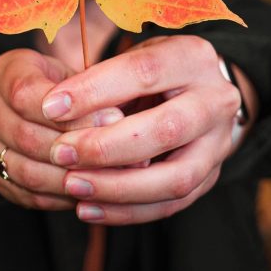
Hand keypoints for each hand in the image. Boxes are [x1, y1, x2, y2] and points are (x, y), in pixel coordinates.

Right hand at [0, 48, 124, 210]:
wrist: (20, 106)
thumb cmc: (56, 86)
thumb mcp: (69, 73)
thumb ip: (87, 93)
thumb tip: (119, 121)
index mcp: (3, 73)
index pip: (26, 95)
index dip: (70, 113)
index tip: (113, 120)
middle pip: (26, 137)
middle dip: (76, 149)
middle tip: (119, 155)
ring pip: (27, 172)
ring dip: (71, 178)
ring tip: (109, 178)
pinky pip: (28, 195)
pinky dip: (62, 197)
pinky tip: (90, 192)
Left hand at [40, 35, 255, 225]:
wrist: (200, 92)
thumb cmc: (154, 72)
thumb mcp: (133, 58)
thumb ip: (104, 81)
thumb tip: (57, 111)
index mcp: (193, 58)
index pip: (144, 72)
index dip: (95, 90)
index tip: (51, 107)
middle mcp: (217, 101)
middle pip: (166, 129)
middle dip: (107, 146)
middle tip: (60, 152)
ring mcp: (219, 144)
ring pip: (175, 178)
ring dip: (118, 187)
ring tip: (72, 186)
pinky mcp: (211, 177)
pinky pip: (171, 205)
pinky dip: (127, 212)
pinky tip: (88, 208)